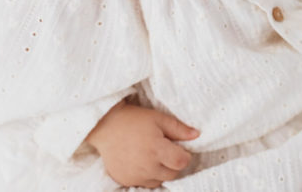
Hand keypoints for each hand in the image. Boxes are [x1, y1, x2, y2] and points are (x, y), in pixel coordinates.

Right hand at [84, 100, 199, 187]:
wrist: (105, 126)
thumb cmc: (134, 120)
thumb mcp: (158, 118)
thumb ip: (179, 129)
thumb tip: (196, 135)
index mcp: (156, 149)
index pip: (181, 163)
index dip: (185, 156)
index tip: (180, 148)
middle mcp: (146, 166)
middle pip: (172, 174)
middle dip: (174, 163)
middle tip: (165, 149)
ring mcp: (135, 176)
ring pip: (159, 180)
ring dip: (160, 171)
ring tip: (152, 155)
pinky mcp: (125, 180)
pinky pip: (144, 183)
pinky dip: (147, 175)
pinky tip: (141, 161)